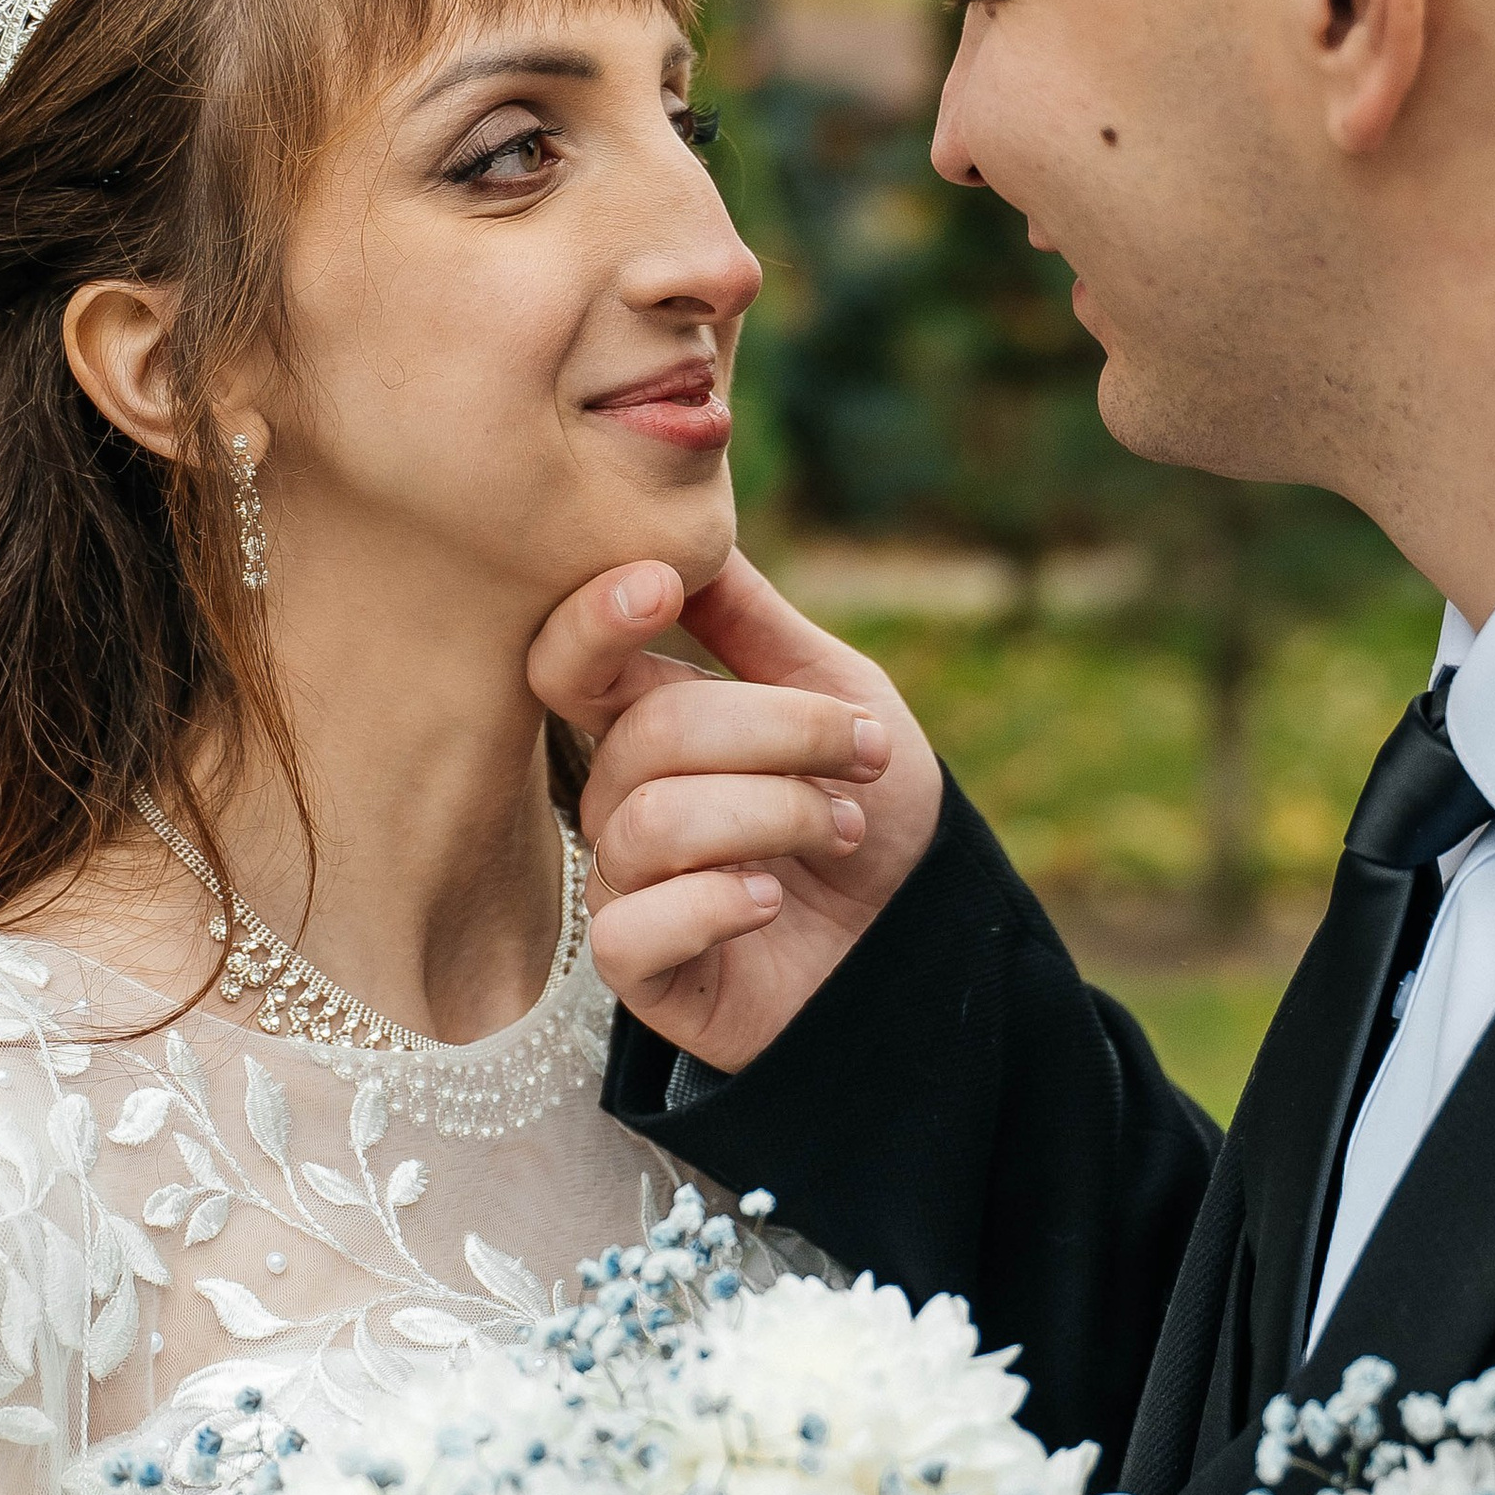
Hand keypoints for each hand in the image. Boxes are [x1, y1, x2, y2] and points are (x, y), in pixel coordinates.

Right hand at [527, 550, 942, 1070]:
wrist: (923, 939)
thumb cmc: (874, 809)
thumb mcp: (836, 691)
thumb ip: (753, 619)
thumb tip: (688, 522)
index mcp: (647, 721)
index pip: (571, 661)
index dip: (598, 621)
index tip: (661, 587)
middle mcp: (619, 799)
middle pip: (648, 736)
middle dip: (778, 735)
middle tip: (867, 756)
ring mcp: (623, 886)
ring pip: (653, 824)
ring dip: (778, 816)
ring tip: (845, 831)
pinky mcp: (641, 971)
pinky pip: (629, 932)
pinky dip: (714, 906)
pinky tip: (770, 902)